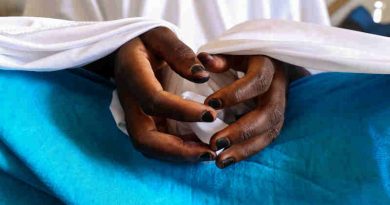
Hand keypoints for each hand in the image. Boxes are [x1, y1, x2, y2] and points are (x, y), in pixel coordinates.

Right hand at [114, 27, 216, 161]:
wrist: (125, 53)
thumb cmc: (145, 41)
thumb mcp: (161, 35)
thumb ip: (180, 53)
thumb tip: (202, 77)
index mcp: (131, 75)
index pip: (154, 101)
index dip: (182, 111)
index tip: (211, 114)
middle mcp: (129, 102)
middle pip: (144, 138)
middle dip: (177, 150)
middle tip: (209, 152)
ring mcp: (134, 115)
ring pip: (149, 146)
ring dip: (178, 155)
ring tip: (208, 154)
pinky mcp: (142, 122)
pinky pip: (156, 143)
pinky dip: (177, 150)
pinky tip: (200, 147)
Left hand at [198, 53, 309, 167]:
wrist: (272, 58)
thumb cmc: (246, 53)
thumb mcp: (234, 49)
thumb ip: (220, 57)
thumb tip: (203, 60)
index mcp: (269, 65)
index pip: (258, 81)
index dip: (236, 94)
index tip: (210, 103)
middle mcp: (280, 86)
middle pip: (268, 113)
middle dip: (241, 130)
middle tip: (214, 142)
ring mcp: (281, 104)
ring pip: (270, 131)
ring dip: (245, 149)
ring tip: (220, 161)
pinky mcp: (277, 118)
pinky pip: (267, 138)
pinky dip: (248, 151)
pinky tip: (228, 159)